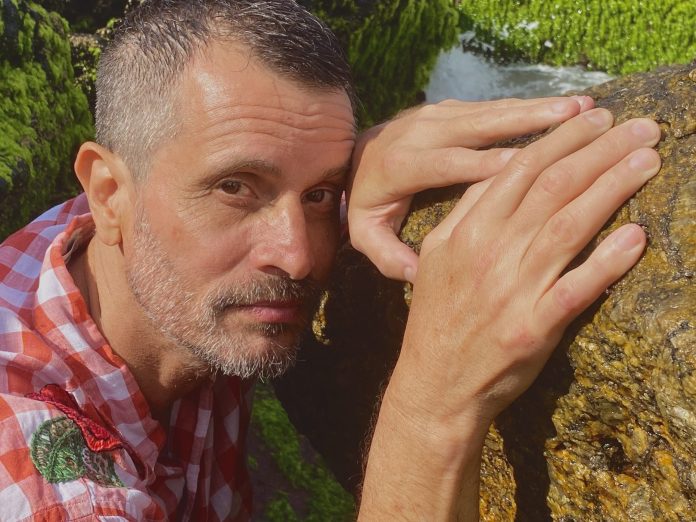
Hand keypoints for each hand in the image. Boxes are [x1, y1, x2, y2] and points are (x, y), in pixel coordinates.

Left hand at [347, 96, 594, 281]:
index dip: (484, 162)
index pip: (447, 164)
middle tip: (574, 116)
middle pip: (477, 125)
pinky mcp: (450, 108)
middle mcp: (420, 133)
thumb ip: (386, 255)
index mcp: (400, 166)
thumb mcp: (365, 233)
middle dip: (527, 121)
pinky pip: (492, 107)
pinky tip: (563, 106)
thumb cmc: (368, 202)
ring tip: (581, 106)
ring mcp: (437, 115)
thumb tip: (416, 274)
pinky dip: (528, 106)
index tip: (526, 164)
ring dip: (537, 108)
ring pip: (491, 110)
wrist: (353, 157)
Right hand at [392, 109, 660, 429]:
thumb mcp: (437, 256)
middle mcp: (489, 253)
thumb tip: (499, 174)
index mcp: (466, 231)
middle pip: (553, 188)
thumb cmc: (438, 318)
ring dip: (613, 188)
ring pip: (569, 226)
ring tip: (648, 160)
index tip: (596, 118)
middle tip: (640, 127)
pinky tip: (636, 236)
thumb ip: (466, 213)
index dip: (562, 139)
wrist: (435, 383)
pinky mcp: (534, 327)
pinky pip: (577, 287)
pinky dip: (607, 261)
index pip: (519, 169)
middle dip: (600, 150)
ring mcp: (513, 290)